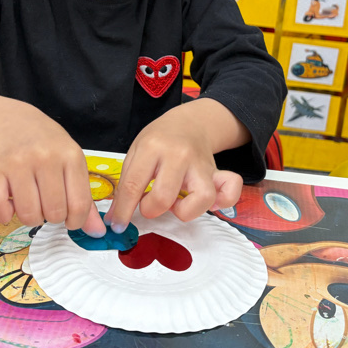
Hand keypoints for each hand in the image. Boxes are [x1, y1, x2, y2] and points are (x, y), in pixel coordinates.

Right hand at [0, 101, 103, 235]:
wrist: (14, 122)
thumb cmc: (48, 147)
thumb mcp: (72, 164)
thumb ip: (84, 200)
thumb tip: (97, 233)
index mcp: (71, 156)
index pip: (79, 205)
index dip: (75, 221)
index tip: (69, 219)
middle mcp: (45, 157)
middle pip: (54, 213)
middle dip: (52, 217)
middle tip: (46, 203)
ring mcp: (18, 162)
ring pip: (28, 215)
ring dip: (30, 218)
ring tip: (31, 202)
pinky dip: (4, 216)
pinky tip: (10, 204)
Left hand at [104, 103, 243, 230]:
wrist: (189, 123)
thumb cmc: (159, 139)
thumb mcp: (135, 152)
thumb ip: (127, 183)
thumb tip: (117, 217)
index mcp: (152, 147)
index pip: (134, 185)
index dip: (123, 211)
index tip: (117, 225)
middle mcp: (179, 155)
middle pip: (164, 196)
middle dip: (151, 209)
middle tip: (149, 203)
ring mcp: (201, 164)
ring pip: (201, 198)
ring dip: (185, 210)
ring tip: (176, 203)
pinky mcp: (217, 173)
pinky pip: (230, 192)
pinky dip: (223, 201)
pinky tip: (207, 202)